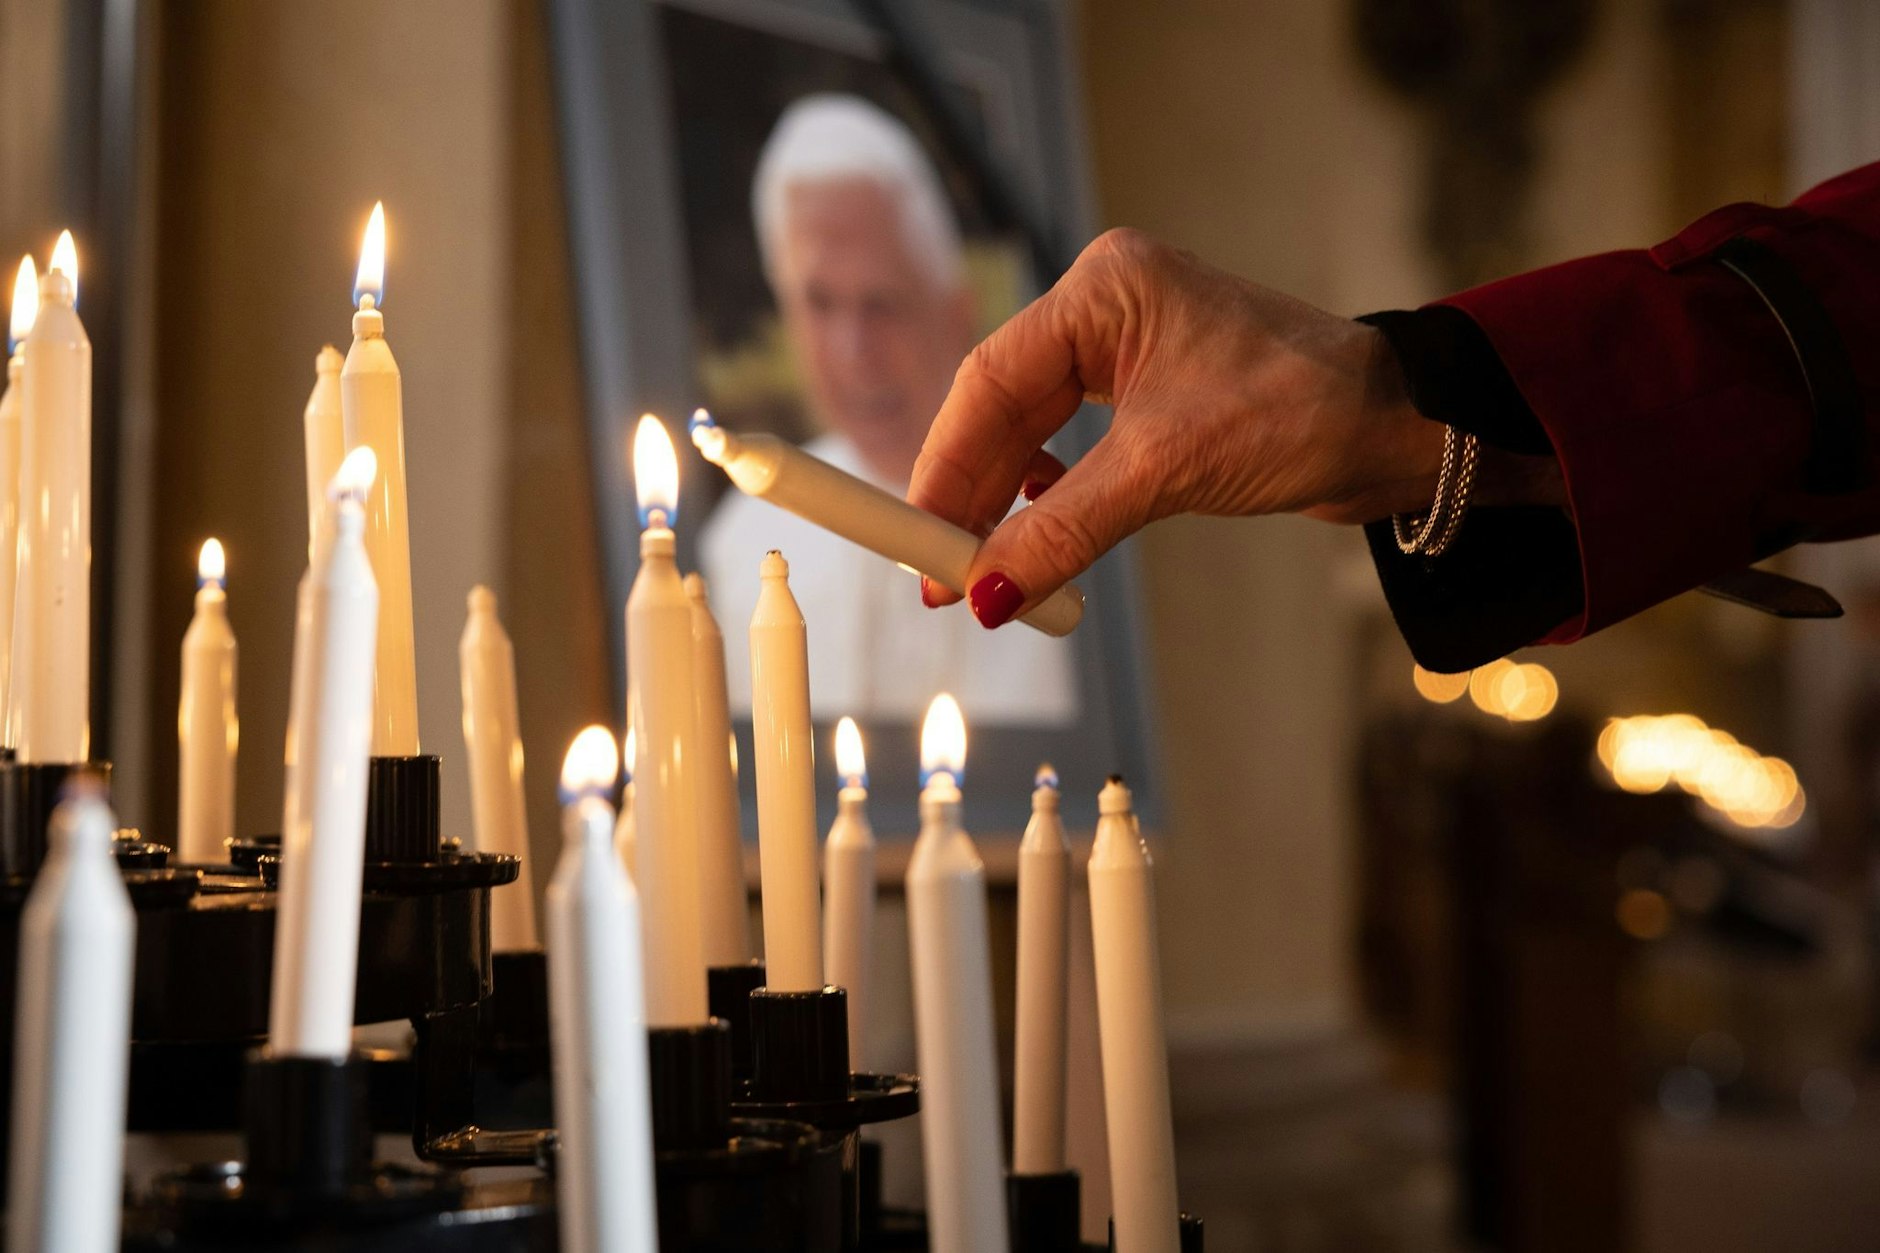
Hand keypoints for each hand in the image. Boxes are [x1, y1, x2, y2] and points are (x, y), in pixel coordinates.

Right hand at [909, 229, 1445, 626]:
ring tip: (982, 570)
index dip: (944, 466)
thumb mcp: (1168, 470)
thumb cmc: (1303, 412)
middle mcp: (1106, 306)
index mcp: (1103, 289)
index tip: (918, 538)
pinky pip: (1072, 447)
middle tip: (938, 573)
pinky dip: (1051, 499)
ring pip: (1033, 431)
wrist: (1402, 427)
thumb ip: (1065, 529)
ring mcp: (1128, 348)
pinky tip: (1039, 534)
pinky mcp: (1150, 392)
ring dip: (1007, 503)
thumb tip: (986, 592)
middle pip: (1001, 405)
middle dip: (970, 493)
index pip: (990, 379)